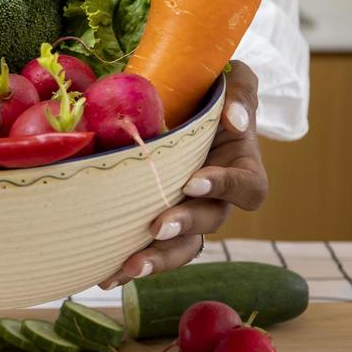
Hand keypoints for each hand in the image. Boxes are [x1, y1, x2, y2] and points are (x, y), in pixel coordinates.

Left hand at [97, 61, 267, 288]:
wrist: (184, 102)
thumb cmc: (213, 89)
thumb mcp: (234, 77)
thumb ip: (241, 92)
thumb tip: (234, 120)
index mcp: (241, 168)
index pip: (246, 188)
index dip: (224, 188)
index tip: (194, 181)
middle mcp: (217, 198)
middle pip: (209, 223)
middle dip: (182, 227)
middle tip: (156, 227)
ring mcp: (188, 213)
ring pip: (182, 247)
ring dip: (157, 259)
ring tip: (128, 267)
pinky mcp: (158, 220)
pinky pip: (151, 248)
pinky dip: (128, 263)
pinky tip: (104, 274)